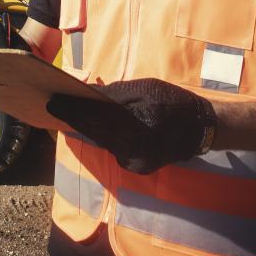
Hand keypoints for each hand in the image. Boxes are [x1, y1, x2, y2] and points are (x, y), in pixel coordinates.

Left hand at [46, 78, 215, 173]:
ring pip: (102, 141)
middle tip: (53, 107)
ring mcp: (138, 159)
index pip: (96, 112)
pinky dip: (103, 138)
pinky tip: (92, 128)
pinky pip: (114, 150)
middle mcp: (137, 143)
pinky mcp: (139, 168)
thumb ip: (116, 93)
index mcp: (139, 117)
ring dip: (85, 128)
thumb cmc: (172, 101)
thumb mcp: (146, 88)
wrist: (202, 128)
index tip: (53, 101)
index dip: (73, 108)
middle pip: (95, 129)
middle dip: (73, 118)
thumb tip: (87, 92)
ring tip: (67, 115)